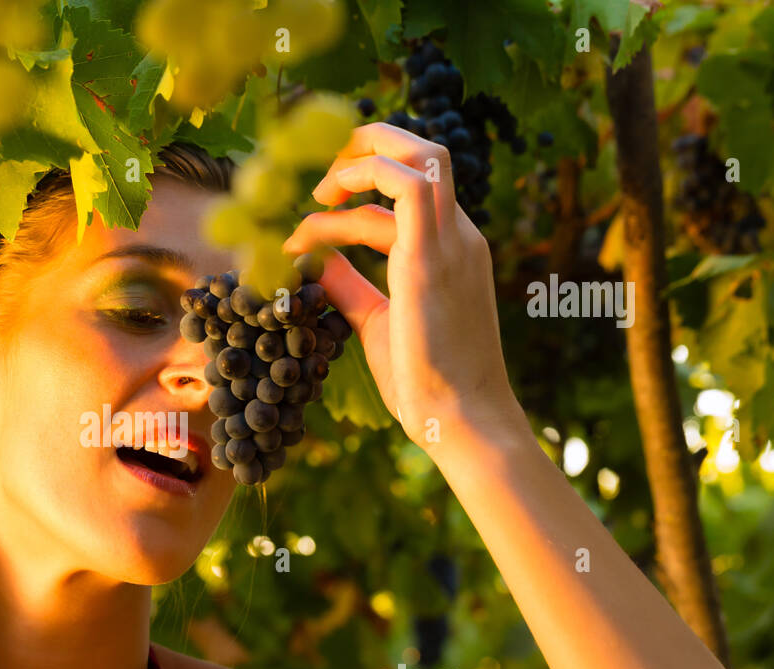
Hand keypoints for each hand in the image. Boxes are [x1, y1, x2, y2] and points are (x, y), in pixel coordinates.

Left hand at [284, 122, 522, 449]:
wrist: (459, 419)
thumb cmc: (424, 383)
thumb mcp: (377, 322)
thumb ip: (349, 286)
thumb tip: (314, 260)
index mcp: (453, 250)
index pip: (411, 192)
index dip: (361, 189)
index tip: (317, 209)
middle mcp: (459, 236)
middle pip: (426, 152)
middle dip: (368, 145)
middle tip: (320, 178)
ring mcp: (452, 242)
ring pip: (421, 154)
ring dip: (361, 158)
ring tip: (318, 195)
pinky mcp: (432, 257)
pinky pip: (403, 185)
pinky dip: (358, 182)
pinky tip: (320, 213)